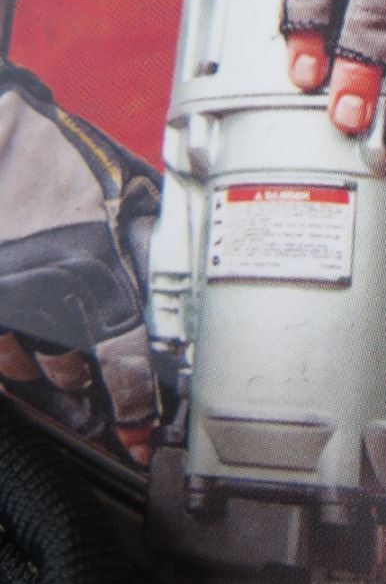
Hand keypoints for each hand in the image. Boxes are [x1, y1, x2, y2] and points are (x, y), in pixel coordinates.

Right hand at [0, 66, 159, 465]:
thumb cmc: (58, 149)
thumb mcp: (125, 183)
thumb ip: (147, 231)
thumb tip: (172, 268)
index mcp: (94, 265)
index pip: (123, 358)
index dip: (134, 405)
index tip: (140, 434)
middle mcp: (46, 291)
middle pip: (74, 374)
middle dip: (94, 399)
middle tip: (110, 418)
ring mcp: (4, 298)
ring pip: (27, 369)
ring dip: (51, 385)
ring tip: (70, 395)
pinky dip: (11, 366)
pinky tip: (23, 369)